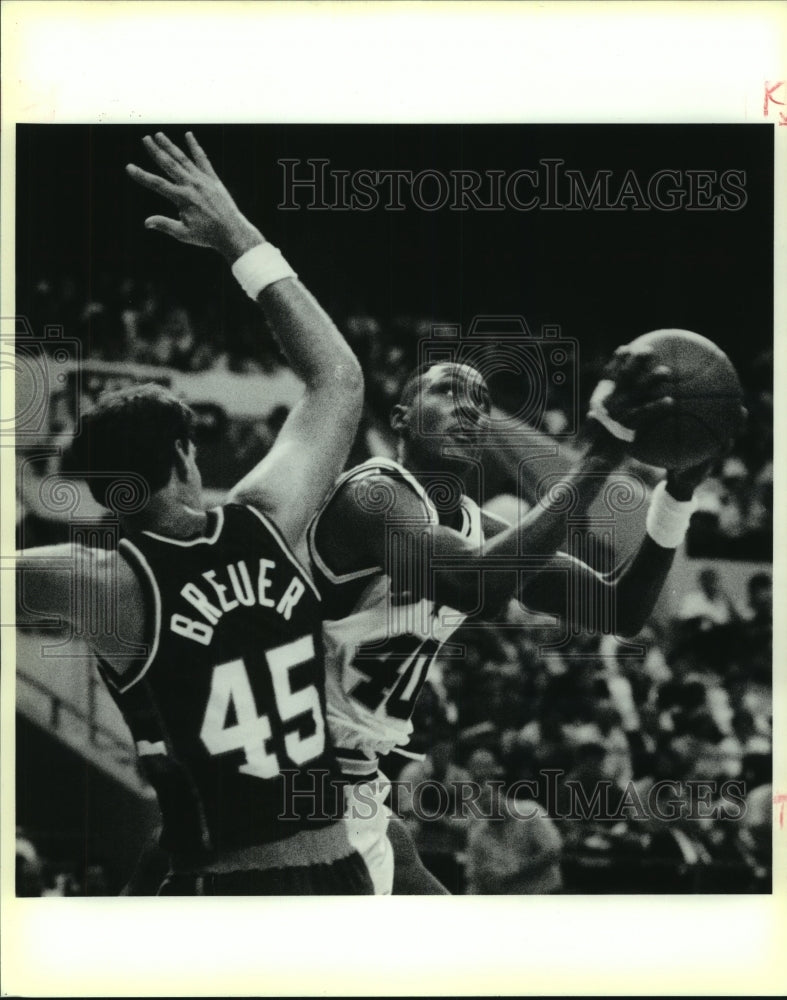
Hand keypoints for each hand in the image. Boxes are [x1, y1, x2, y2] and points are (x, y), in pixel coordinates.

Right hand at [126, 132, 262, 261]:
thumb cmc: (207, 235)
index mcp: (183, 198)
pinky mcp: (213, 179)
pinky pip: (203, 159)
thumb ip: (165, 225)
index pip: (157, 184)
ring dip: (170, 146)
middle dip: (156, 151)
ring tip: (159, 134)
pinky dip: (195, 147)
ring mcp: (203, 180)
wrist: (233, 232)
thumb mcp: (184, 233)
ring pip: (183, 159)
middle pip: (169, 164)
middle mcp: (192, 185)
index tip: (129, 167)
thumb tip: (146, 223)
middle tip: (145, 139)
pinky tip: (189, 135)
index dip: (142, 175)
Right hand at [585, 347, 673, 465]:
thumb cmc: (600, 445)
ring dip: (652, 379)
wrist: (595, 461)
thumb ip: (612, 413)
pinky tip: (671, 401)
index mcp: (600, 400)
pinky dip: (658, 406)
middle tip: (648, 349)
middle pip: (624, 376)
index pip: (607, 375)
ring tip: (666, 371)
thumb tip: (624, 407)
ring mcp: (617, 413)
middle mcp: (608, 402)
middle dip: (635, 361)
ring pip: (637, 391)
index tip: (625, 348)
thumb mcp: (600, 426)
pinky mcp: (627, 426)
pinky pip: (646, 413)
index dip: (616, 361)